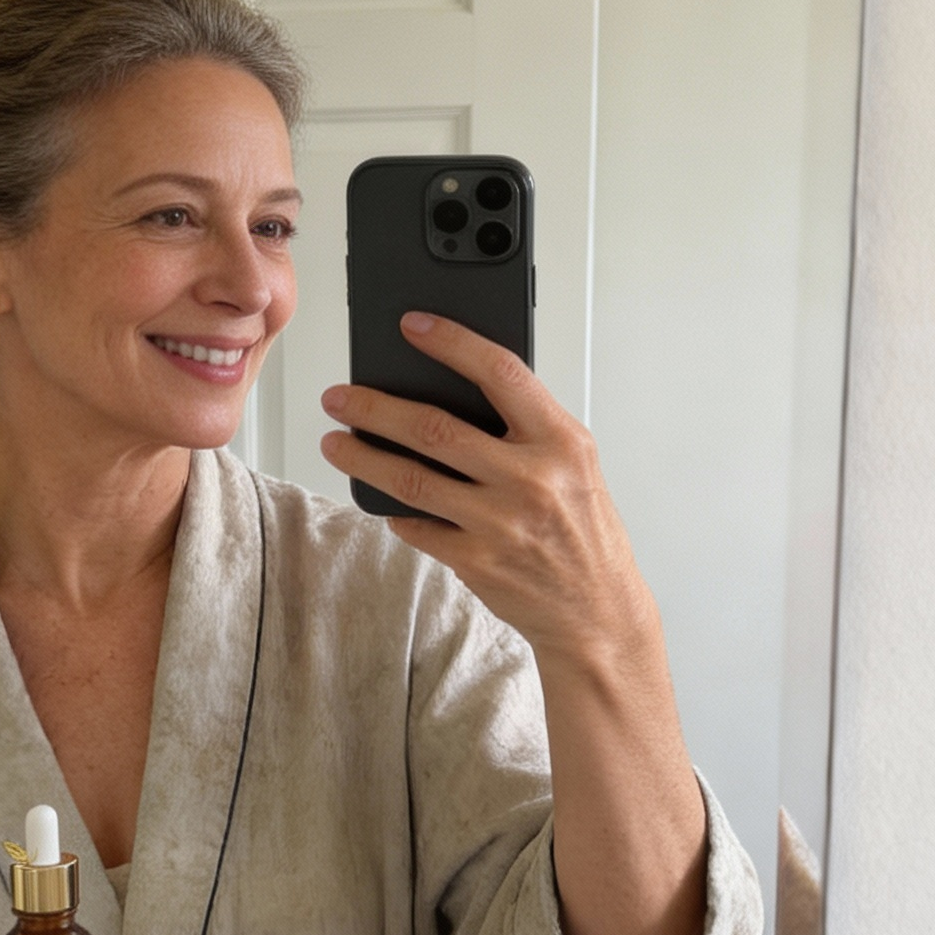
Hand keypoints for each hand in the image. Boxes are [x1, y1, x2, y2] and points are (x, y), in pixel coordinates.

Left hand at [318, 312, 653, 674]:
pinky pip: (416, 526)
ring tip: (335, 442)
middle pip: (434, 428)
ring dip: (362, 457)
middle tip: (339, 397)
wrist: (599, 609)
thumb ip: (526, 429)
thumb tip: (454, 390)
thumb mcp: (574, 465)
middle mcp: (531, 479)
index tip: (412, 325)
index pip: (501, 373)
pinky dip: (392, 509)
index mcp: (560, 441)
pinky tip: (379, 497)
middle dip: (374, 407)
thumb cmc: (582, 528)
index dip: (452, 342)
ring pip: (410, 478)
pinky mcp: (476, 561)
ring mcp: (500, 523)